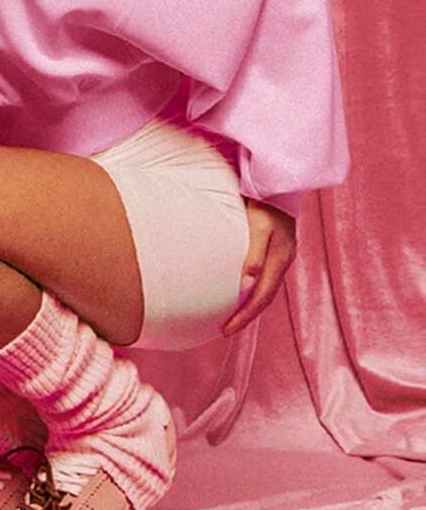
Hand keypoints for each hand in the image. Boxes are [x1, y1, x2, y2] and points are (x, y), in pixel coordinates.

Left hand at [221, 197, 296, 337]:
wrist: (280, 179)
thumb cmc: (266, 199)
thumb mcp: (260, 225)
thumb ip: (254, 254)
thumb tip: (247, 285)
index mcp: (280, 258)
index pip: (261, 296)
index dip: (245, 315)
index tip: (226, 329)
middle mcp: (283, 259)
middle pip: (265, 297)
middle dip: (246, 316)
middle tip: (225, 330)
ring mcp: (281, 254)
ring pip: (266, 288)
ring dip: (250, 305)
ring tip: (232, 317)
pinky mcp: (276, 247)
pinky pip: (265, 276)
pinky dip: (253, 289)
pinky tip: (242, 290)